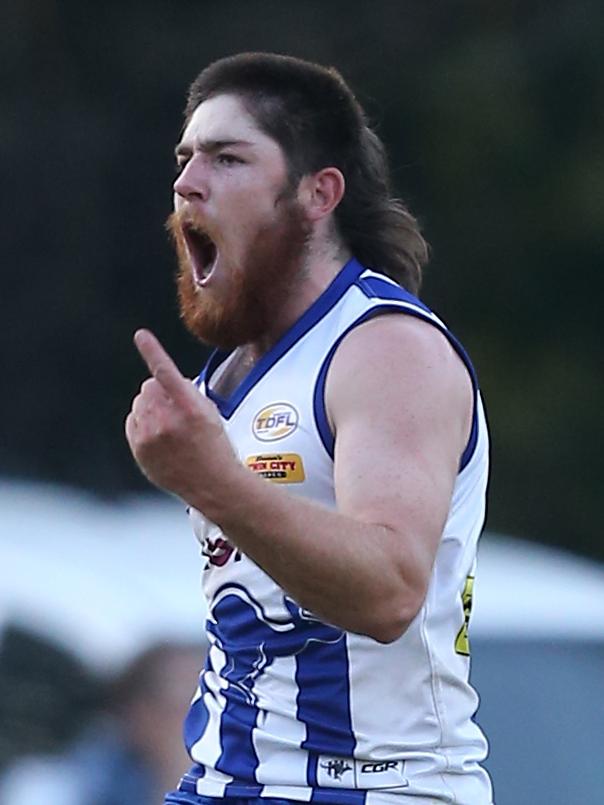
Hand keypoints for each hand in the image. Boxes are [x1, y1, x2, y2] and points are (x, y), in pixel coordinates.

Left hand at [125, 329, 237, 507]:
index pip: (166, 372)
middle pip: (148, 387)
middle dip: (159, 392)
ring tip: (169, 427)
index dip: (152, 351)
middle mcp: (167, 420)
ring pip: (139, 404)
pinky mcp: (139, 449)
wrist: (211, 484)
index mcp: (189, 407)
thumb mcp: (210, 413)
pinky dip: (142, 423)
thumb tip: (168, 380)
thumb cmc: (215, 447)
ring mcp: (150, 436)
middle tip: (175, 410)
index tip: (141, 335)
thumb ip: (187, 393)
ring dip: (150, 407)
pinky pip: (132, 422)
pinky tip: (159, 437)